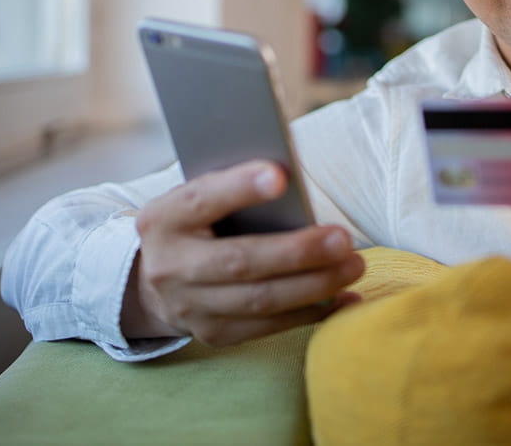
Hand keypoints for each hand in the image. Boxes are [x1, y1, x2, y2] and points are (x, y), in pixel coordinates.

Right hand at [125, 160, 365, 346]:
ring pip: (260, 300)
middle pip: (240, 262)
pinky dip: (310, 312)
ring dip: (315, 285)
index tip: (281, 176)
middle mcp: (169, 267)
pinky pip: (269, 326)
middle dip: (297, 252)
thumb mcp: (199, 199)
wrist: (156, 278)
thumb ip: (232, 190)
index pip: (201, 200)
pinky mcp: (213, 334)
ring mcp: (189, 307)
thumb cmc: (196, 223)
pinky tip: (342, 296)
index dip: (239, 188)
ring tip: (353, 266)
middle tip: (343, 239)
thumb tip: (291, 182)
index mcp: (162, 219)